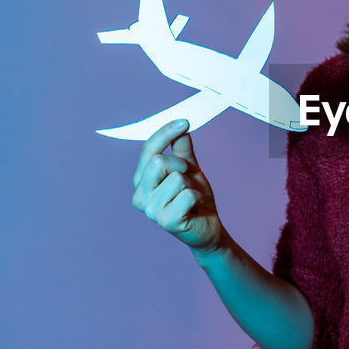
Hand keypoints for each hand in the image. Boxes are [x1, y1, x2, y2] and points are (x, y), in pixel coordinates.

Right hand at [132, 119, 225, 253]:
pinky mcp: (166, 221)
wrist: (208, 227)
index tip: (184, 121)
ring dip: (191, 184)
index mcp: (142, 180)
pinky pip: (186, 194)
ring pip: (176, 178)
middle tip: (189, 177)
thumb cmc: (195, 198)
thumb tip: (180, 126)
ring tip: (191, 196)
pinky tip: (194, 207)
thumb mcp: (189, 169)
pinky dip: (196, 197)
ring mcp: (151, 210)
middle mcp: (140, 195)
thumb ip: (182, 149)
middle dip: (181, 165)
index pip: (148, 150)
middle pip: (158, 162)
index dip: (165, 133)